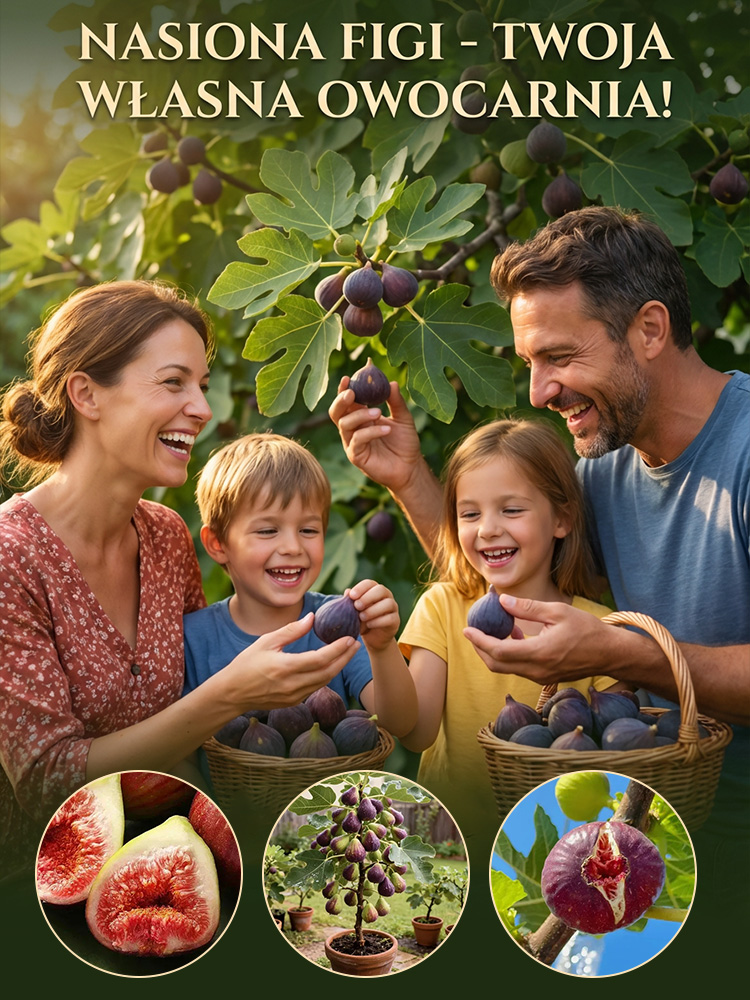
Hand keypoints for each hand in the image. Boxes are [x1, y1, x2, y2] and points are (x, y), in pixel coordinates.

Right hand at [228, 613, 359, 708]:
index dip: (338, 649)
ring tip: (347, 652)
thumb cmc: (246, 664)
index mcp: (285, 667)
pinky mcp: (293, 702)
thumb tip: (311, 618)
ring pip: (324, 681)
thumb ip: (290, 630)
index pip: (320, 659)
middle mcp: (292, 685)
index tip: (349, 638)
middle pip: (328, 672)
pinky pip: (315, 687)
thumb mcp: (266, 642)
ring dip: (338, 667)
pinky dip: (326, 675)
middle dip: (344, 658)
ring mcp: (294, 696)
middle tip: (355, 644)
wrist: (232, 694)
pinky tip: (330, 664)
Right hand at [328, 377, 423, 493]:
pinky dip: (370, 432)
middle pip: (336, 412)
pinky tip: (387, 429)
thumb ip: (396, 402)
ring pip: (345, 424)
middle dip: (341, 400)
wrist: (411, 467)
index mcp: (361, 417)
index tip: (348, 377)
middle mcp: (353, 429)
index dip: (344, 389)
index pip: (347, 401)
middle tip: (352, 393)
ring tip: (378, 412)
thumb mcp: (403, 418)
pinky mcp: (356, 456)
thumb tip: (392, 382)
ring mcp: (352, 443)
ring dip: (360, 415)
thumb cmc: (405, 443)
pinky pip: (357, 440)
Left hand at [348, 579, 399, 651]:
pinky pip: (390, 618)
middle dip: (368, 597)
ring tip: (362, 617)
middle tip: (357, 606)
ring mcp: (393, 608)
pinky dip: (378, 621)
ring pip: (388, 603)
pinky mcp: (396, 620)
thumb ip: (350, 602)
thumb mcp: (354, 611)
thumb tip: (347, 591)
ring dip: (373, 610)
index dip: (361, 588)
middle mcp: (386, 596)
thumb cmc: (362, 620)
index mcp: (374, 590)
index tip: (352, 596)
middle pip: (381, 590)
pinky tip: (369, 624)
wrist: (372, 637)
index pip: (369, 583)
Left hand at [463, 595, 614, 684]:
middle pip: (497, 665)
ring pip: (506, 669)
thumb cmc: (587, 629)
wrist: (609, 653)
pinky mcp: (545, 678)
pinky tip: (515, 636)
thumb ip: (528, 608)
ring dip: (495, 651)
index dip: (480, 641)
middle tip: (474, 631)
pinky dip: (509, 655)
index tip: (467, 630)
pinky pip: (519, 668)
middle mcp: (537, 670)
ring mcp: (541, 677)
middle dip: (481, 648)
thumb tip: (502, 601)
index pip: (499, 651)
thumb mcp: (557, 611)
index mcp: (539, 653)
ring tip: (497, 628)